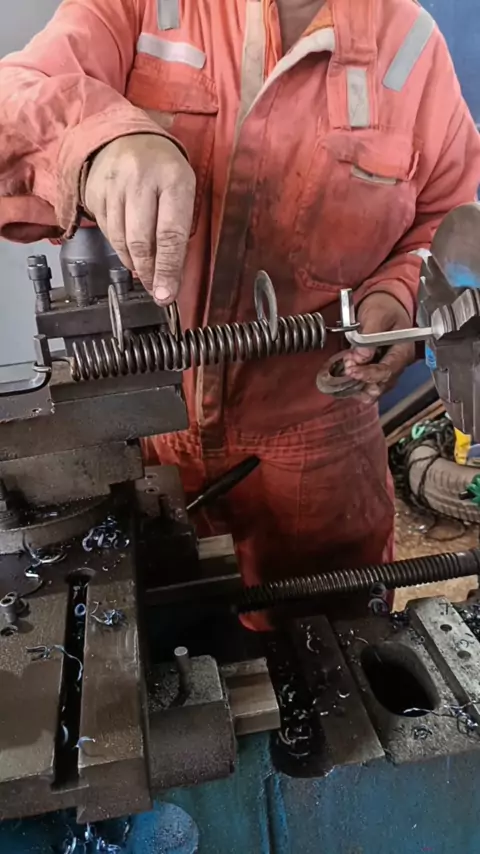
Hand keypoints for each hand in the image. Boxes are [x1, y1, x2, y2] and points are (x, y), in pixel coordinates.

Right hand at [84, 134, 195, 304]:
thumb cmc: (162, 171)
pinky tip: (128, 245)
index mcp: (173, 179)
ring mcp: (114, 185)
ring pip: (121, 240)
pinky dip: (118, 246)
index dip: (168, 269)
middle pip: (141, 242)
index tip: (166, 295)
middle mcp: (141, 180)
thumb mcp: (182, 190)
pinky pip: (107, 231)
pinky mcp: (95, 191)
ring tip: (143, 268)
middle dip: (149, 272)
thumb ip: (178, 228)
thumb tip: (170, 275)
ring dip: (133, 262)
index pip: (170, 234)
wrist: (125, 137)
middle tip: (154, 288)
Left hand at [343, 293, 414, 402]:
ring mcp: (387, 370)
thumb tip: (361, 357)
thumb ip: (370, 335)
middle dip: (361, 380)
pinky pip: (367, 386)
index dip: (368, 374)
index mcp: (403, 351)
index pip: (387, 371)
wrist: (383, 305)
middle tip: (346, 366)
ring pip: (373, 390)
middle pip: (381, 386)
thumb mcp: (376, 314)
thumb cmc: (384, 308)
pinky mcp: (376, 372)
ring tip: (345, 368)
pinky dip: (355, 384)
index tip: (351, 370)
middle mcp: (397, 365)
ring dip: (356, 385)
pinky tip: (346, 373)